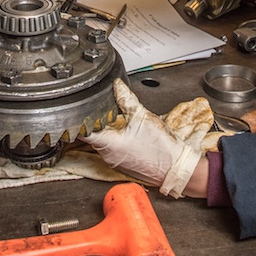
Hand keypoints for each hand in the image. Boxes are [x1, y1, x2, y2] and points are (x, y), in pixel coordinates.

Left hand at [79, 79, 216, 197]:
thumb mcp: (143, 117)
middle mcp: (107, 156)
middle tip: (99, 107)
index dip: (78, 119)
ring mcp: (114, 162)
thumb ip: (126, 100)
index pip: (82, 131)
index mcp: (108, 145)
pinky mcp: (122, 164)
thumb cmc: (162, 149)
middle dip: (94, 121)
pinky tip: (124, 132)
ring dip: (105, 130)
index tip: (78, 109)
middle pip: (91, 135)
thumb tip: (117, 86)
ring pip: (101, 142)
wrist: (177, 169)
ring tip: (114, 118)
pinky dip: (114, 139)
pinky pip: (111, 149)